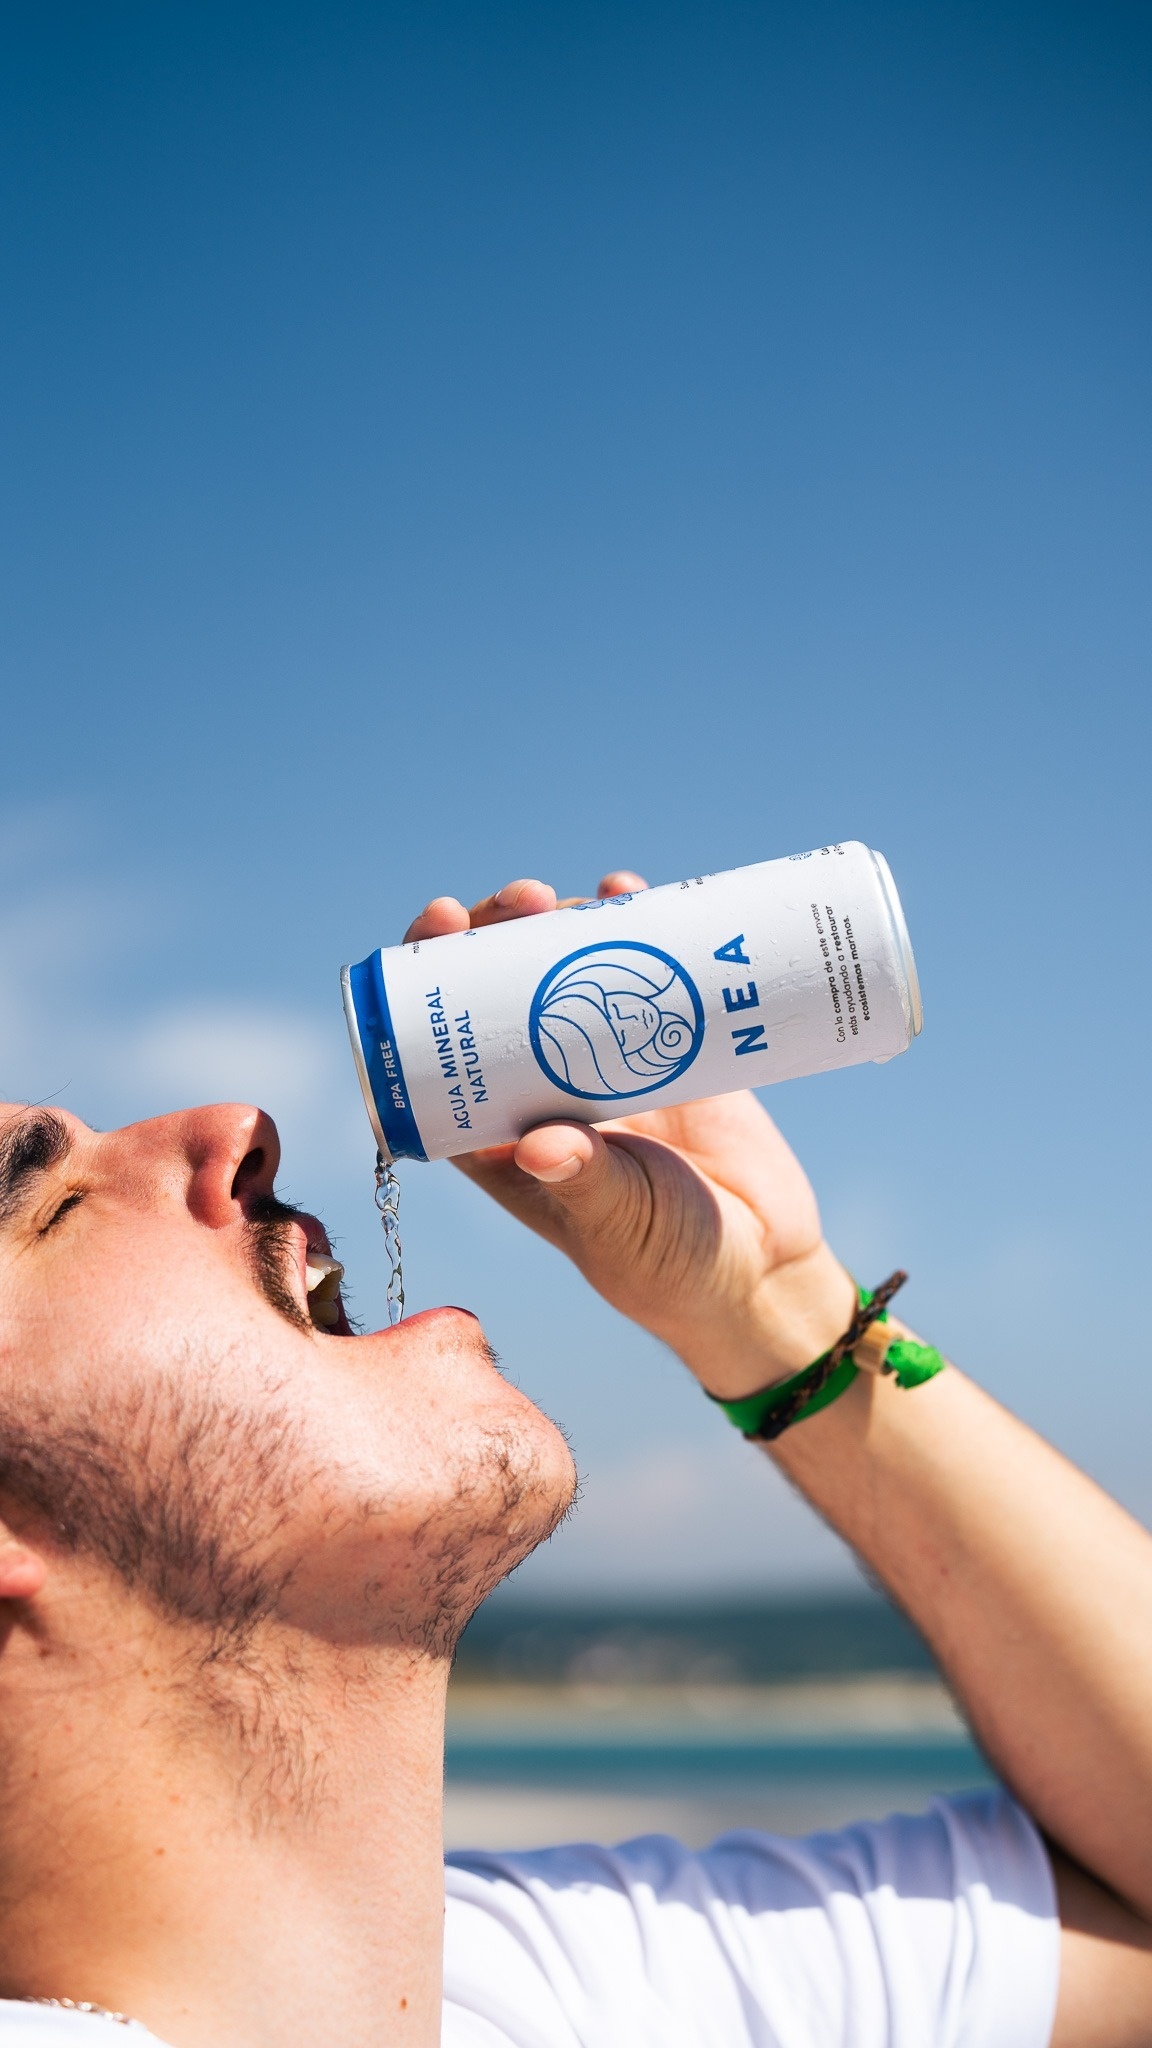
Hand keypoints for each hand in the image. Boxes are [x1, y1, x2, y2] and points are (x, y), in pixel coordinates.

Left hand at [403, 875, 855, 1397]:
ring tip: (570, 899)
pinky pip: (645, 973)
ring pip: (566, 970)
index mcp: (498, 1132)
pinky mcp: (673, 1046)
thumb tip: (534, 1147)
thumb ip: (583, 1185)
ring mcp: (606, 1061)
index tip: (438, 931)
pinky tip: (628, 893)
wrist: (764, 1268)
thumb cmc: (667, 1267)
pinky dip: (635, 928)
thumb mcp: (618, 1225)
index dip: (429, 982)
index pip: (440, 1043)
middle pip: (499, 990)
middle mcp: (543, 1087)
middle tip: (521, 901)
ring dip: (559, 923)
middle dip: (496, 934)